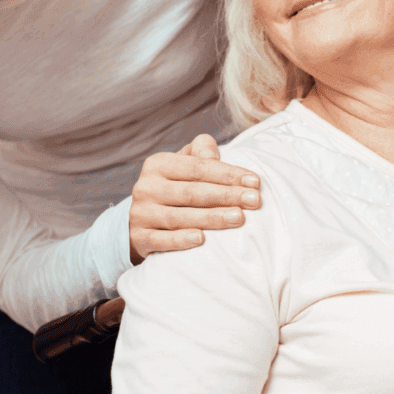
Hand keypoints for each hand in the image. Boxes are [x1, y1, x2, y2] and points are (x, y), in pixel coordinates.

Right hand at [129, 134, 261, 262]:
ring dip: (212, 218)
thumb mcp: (184, 165)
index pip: (198, 167)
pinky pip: (161, 240)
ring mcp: (140, 214)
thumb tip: (213, 152)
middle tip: (255, 201)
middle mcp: (146, 187)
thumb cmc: (175, 188)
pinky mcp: (139, 238)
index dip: (228, 174)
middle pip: (192, 192)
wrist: (143, 220)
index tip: (255, 182)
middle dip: (227, 196)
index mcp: (158, 164)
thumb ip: (201, 154)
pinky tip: (201, 240)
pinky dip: (181, 240)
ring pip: (179, 217)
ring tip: (239, 218)